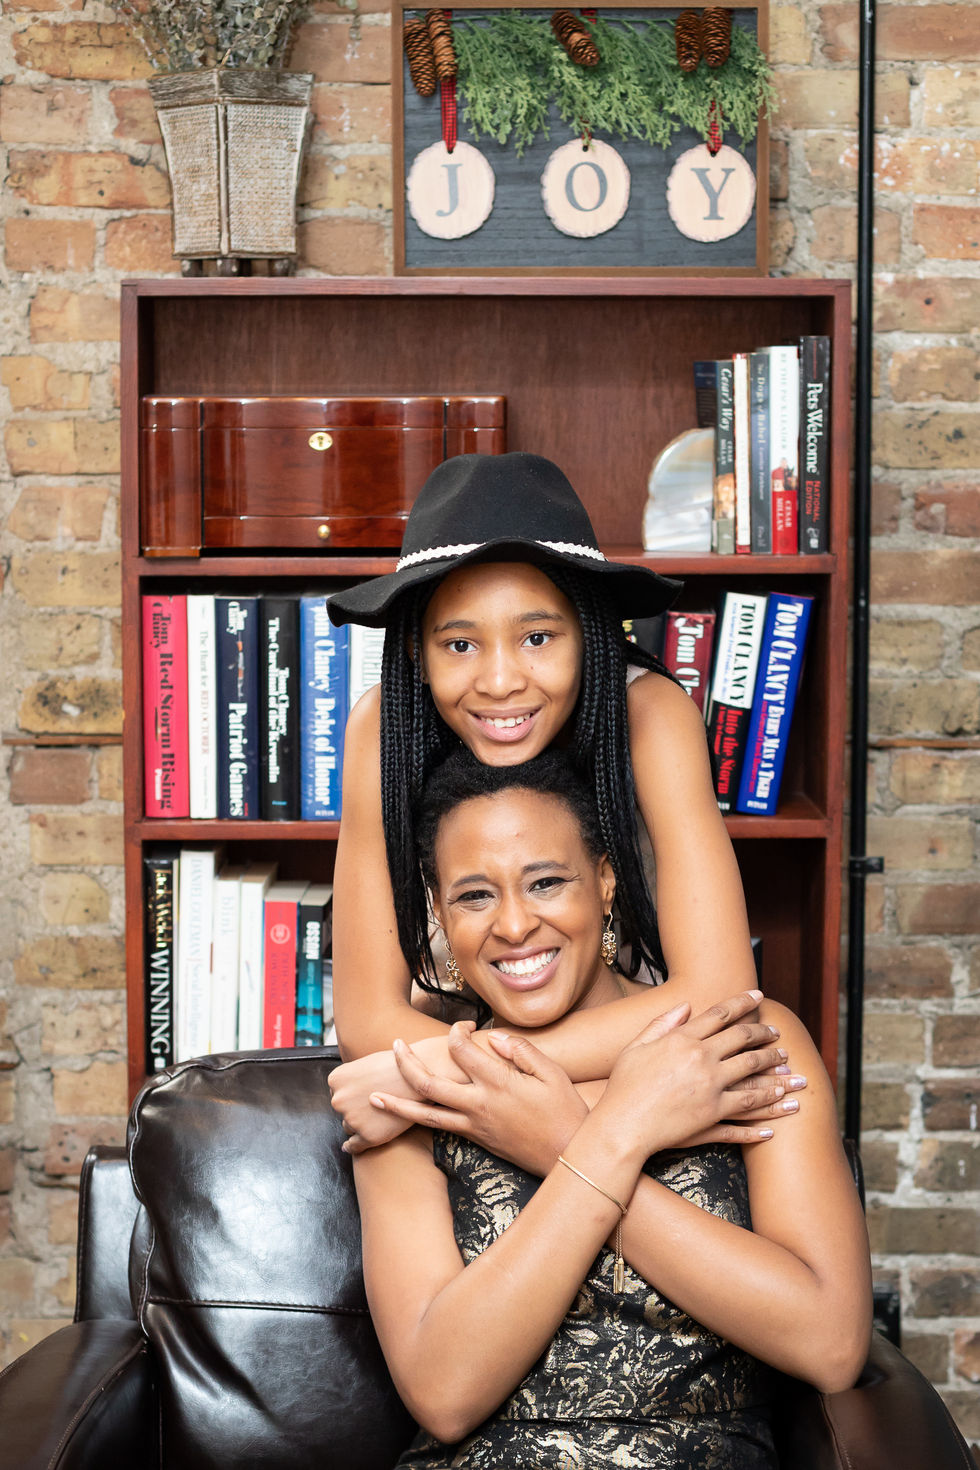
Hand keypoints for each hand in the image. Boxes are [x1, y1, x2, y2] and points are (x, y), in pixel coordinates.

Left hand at [328, 1050, 415, 1152]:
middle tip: (375, 1102)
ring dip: (359, 1123)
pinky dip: (352, 1147)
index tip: (365, 1091)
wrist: (422, 1078)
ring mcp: (352, 1119)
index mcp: (336, 1079)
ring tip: (380, 1113)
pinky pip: (354, 1146)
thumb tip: (345, 1089)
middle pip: (342, 1109)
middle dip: (354, 1107)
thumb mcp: (368, 1063)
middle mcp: (339, 1099)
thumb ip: (353, 1077)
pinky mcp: (368, 1136)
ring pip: (350, 1125)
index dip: (353, 1092)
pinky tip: (351, 1146)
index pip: (338, 1091)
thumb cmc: (398, 1066)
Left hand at [368, 1021, 588, 1175]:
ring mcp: (474, 1125)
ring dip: (397, 1103)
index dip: (456, 1031)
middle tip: (393, 1046)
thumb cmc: (564, 1110)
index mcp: (498, 1083)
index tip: (464, 1025)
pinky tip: (404, 1116)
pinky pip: (439, 1127)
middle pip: (429, 1083)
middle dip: (406, 1063)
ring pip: (426, 1113)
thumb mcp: (551, 1072)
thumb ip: (520, 1050)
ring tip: (374, 1096)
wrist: (567, 1156)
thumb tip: (491, 1037)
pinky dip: (418, 1120)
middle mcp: (479, 1105)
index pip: (460, 1050)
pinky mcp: (475, 1138)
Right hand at [596, 989, 791, 1159]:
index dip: (742, 1003)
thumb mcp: (636, 1047)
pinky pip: (746, 1116)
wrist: (622, 1125)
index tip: (759, 996)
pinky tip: (780, 1118)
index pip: (721, 1014)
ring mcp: (711, 1090)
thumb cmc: (624, 1085)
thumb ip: (662, 1024)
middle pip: (744, 1042)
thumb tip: (685, 1005)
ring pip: (755, 1078)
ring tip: (794, 1075)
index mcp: (683, 1040)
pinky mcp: (713, 1117)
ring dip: (777, 1075)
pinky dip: (765, 1118)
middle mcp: (702, 1061)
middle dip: (765, 1036)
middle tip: (778, 1036)